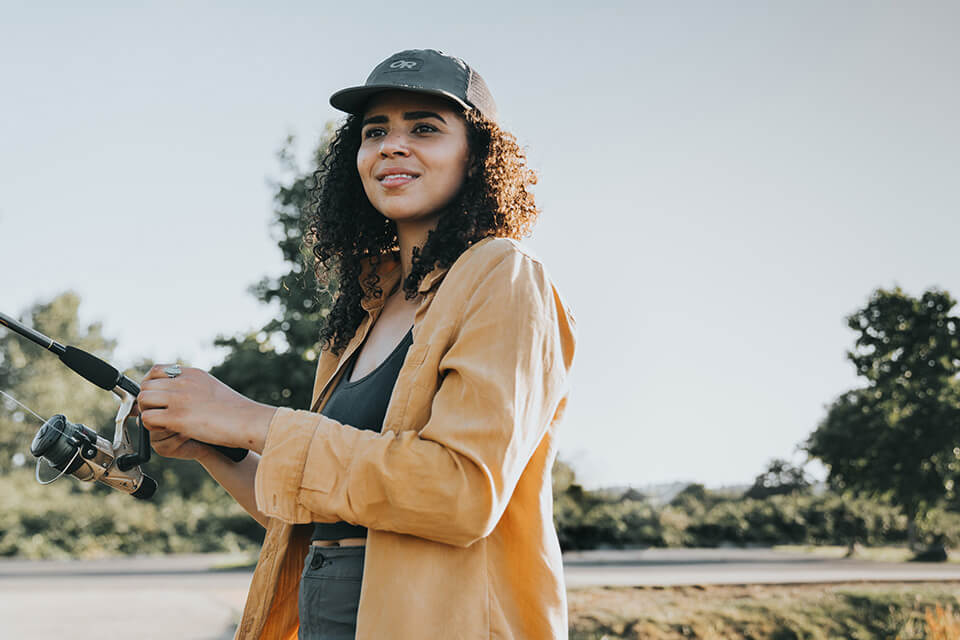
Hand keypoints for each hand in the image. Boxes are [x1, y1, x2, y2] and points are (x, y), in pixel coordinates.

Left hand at [136, 364, 275, 451]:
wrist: (248, 421)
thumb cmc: (236, 412)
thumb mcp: (213, 389)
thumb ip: (193, 388)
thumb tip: (176, 396)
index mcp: (193, 374)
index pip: (156, 370)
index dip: (150, 384)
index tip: (155, 397)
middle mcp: (184, 382)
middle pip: (146, 385)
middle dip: (147, 401)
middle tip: (157, 413)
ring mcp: (180, 398)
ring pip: (143, 399)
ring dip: (148, 412)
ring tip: (163, 423)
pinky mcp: (178, 417)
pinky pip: (148, 417)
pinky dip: (151, 426)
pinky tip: (167, 430)